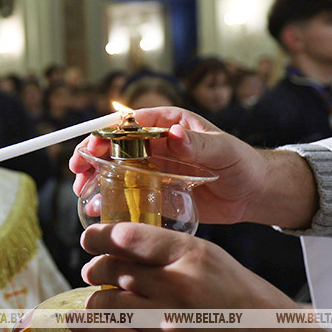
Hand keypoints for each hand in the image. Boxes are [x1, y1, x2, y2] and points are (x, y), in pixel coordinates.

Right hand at [70, 106, 317, 226]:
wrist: (255, 194)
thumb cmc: (243, 164)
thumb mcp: (224, 151)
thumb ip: (199, 145)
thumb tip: (174, 134)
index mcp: (170, 123)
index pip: (131, 123)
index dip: (107, 133)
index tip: (92, 145)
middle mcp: (158, 143)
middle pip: (116, 145)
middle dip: (93, 155)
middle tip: (77, 170)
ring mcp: (155, 167)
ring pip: (117, 169)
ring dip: (96, 177)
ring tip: (82, 192)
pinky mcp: (157, 190)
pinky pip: (129, 192)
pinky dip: (111, 198)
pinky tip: (98, 208)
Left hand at [73, 223, 331, 331]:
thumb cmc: (243, 299)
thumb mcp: (211, 258)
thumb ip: (168, 250)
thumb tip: (121, 245)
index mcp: (191, 255)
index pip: (128, 237)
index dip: (100, 235)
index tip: (90, 238)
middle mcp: (177, 287)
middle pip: (112, 269)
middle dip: (97, 267)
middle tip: (95, 270)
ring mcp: (167, 323)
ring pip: (106, 302)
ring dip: (98, 297)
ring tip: (101, 296)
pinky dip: (91, 325)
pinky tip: (82, 318)